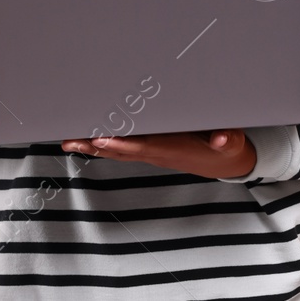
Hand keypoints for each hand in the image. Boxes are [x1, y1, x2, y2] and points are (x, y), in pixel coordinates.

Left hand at [60, 129, 256, 178]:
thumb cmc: (225, 149)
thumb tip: (222, 139)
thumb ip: (228, 138)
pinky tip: (88, 140)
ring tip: (68, 140)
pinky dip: (103, 145)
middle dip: (95, 146)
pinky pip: (122, 148)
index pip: (142, 146)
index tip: (101, 139)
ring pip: (117, 151)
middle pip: (120, 151)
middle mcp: (157, 153)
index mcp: (172, 149)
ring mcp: (151, 152)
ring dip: (92, 147)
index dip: (121, 144)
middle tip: (69, 140)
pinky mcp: (151, 149)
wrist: (223, 162)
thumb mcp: (232, 142)